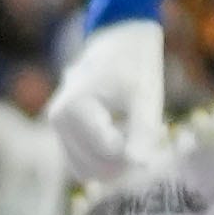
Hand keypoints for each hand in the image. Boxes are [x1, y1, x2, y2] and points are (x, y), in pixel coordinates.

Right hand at [46, 19, 165, 185]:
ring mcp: (59, 130)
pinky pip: (87, 165)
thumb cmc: (135, 66)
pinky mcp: (66, 135)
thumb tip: (141, 165)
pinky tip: (123, 132)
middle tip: (147, 129)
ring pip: (90, 171)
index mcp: (73, 109)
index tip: (155, 126)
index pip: (109, 154)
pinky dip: (108, 158)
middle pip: (96, 169)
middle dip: (126, 158)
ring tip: (133, 128)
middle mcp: (58, 122)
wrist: (121, 42)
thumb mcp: (146, 97)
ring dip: (117, 160)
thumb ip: (143, 132)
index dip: (137, 149)